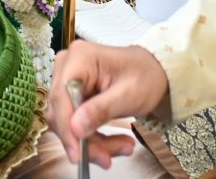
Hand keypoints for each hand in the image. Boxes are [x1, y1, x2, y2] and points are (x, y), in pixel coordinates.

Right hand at [46, 43, 170, 167]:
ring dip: (92, 142)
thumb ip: (101, 109)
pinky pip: (75, 124)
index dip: (66, 127)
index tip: (78, 155)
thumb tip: (75, 128)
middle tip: (108, 158)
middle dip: (84, 140)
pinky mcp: (73, 95)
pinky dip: (94, 138)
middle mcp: (67, 67)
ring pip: (68, 123)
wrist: (154, 71)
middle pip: (62, 112)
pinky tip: (116, 143)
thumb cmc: (145, 75)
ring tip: (122, 148)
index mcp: (79, 58)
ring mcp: (69, 80)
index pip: (61, 96)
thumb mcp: (129, 94)